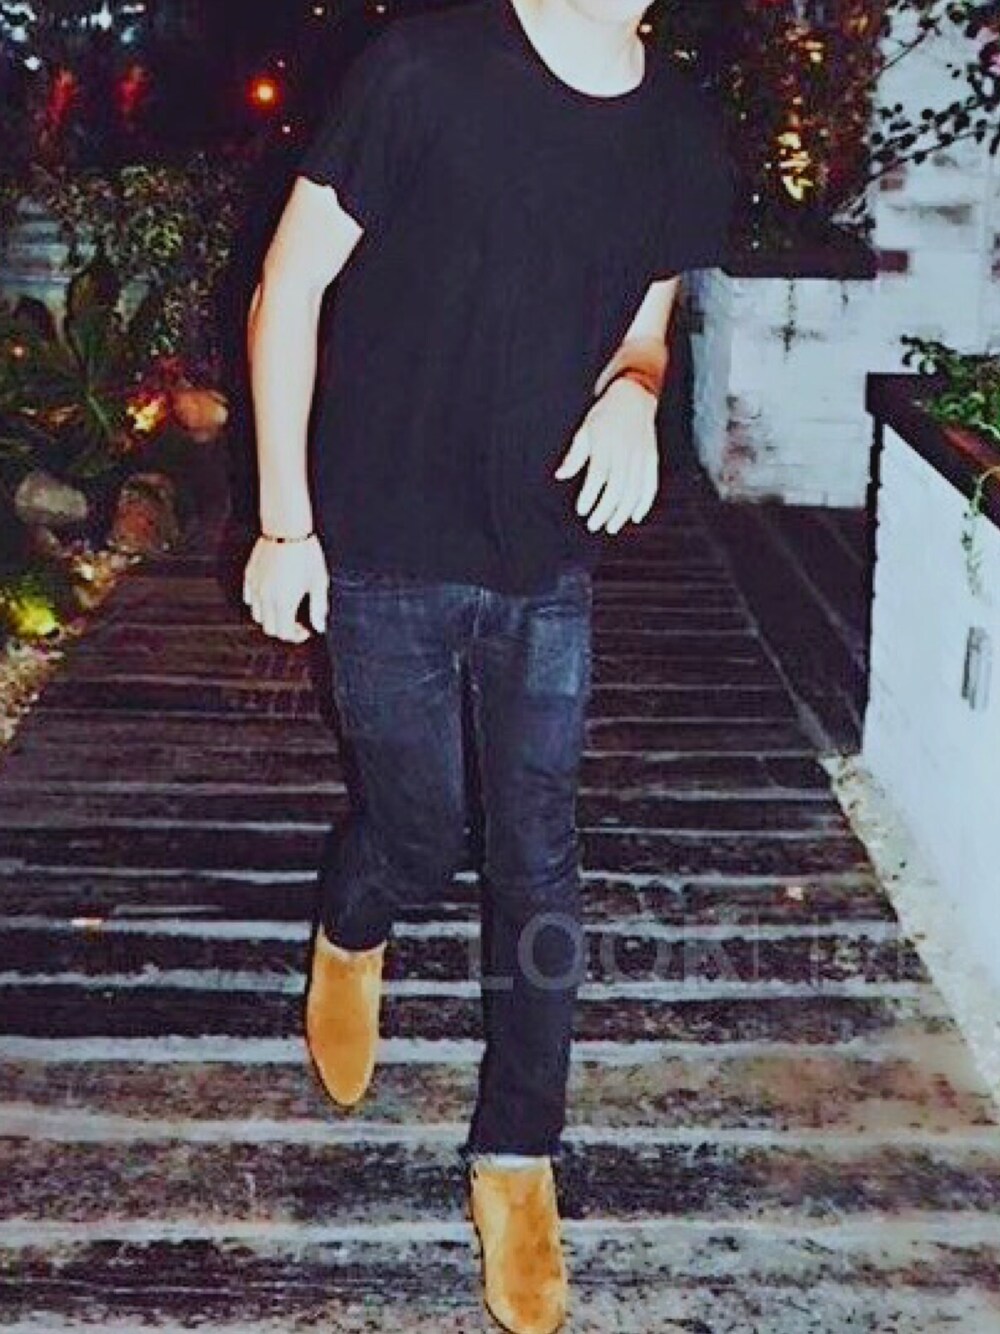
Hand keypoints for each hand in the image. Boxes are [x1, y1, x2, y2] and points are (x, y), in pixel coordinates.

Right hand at [242, 534, 328, 641]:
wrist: (287, 528)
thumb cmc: (306, 554)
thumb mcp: (319, 582)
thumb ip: (318, 607)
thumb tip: (320, 626)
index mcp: (284, 602)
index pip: (285, 633)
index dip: (297, 636)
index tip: (306, 630)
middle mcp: (266, 598)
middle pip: (269, 628)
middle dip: (284, 629)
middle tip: (297, 622)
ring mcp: (255, 587)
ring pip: (257, 615)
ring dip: (271, 617)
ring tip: (284, 609)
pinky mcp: (249, 575)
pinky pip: (250, 597)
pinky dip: (259, 602)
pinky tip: (271, 595)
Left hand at [553, 378, 658, 533]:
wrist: (634, 396)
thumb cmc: (605, 415)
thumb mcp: (584, 431)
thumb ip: (574, 456)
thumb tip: (561, 475)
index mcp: (606, 443)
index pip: (598, 475)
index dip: (590, 495)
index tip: (582, 510)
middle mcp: (625, 451)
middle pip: (617, 487)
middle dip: (605, 510)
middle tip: (594, 525)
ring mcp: (641, 456)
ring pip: (634, 490)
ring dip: (623, 512)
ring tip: (611, 526)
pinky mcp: (652, 459)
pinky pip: (651, 484)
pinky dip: (645, 502)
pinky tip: (635, 516)